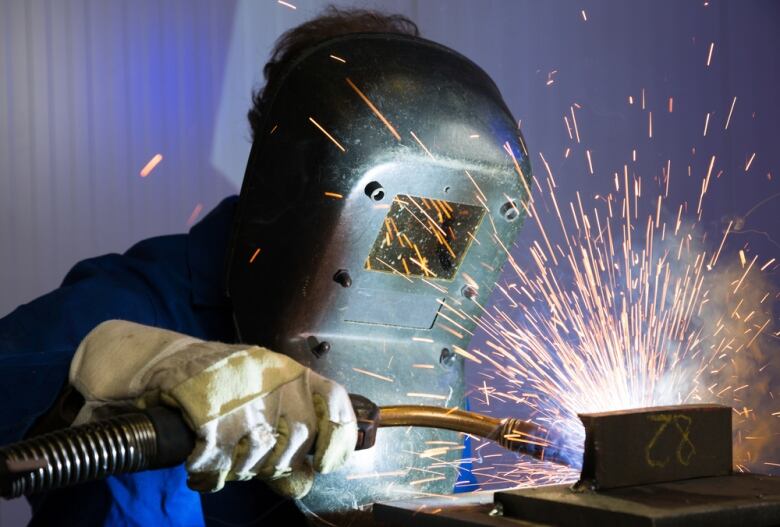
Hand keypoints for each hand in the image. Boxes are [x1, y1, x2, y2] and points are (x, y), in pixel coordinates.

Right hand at [69, 320, 356, 497]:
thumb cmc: (220, 382)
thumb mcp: (262, 393)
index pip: (334, 401)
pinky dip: (211, 472)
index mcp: (290, 371)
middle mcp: (272, 379)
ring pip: (260, 454)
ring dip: (242, 468)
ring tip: (226, 460)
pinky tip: (202, 465)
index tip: (326, 462)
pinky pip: (220, 460)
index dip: (337, 437)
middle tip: (255, 462)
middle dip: (279, 463)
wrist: (165, 358)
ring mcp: (241, 396)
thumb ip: (287, 431)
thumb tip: (305, 483)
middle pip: (298, 438)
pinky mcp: (208, 413)